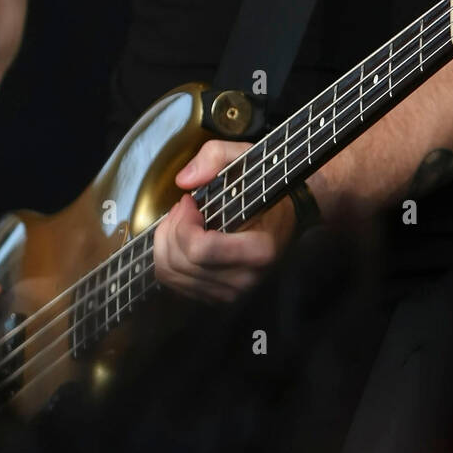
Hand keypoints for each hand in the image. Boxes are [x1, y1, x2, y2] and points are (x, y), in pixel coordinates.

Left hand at [153, 139, 296, 302]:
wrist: (287, 215)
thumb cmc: (265, 187)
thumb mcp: (245, 157)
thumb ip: (215, 156)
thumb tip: (184, 181)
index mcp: (258, 250)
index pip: (200, 250)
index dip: (183, 222)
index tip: (190, 201)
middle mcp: (244, 279)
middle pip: (180, 263)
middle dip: (171, 228)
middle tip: (183, 206)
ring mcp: (230, 292)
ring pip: (171, 275)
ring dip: (165, 241)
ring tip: (182, 220)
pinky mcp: (216, 296)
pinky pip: (173, 282)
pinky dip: (167, 256)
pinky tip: (182, 237)